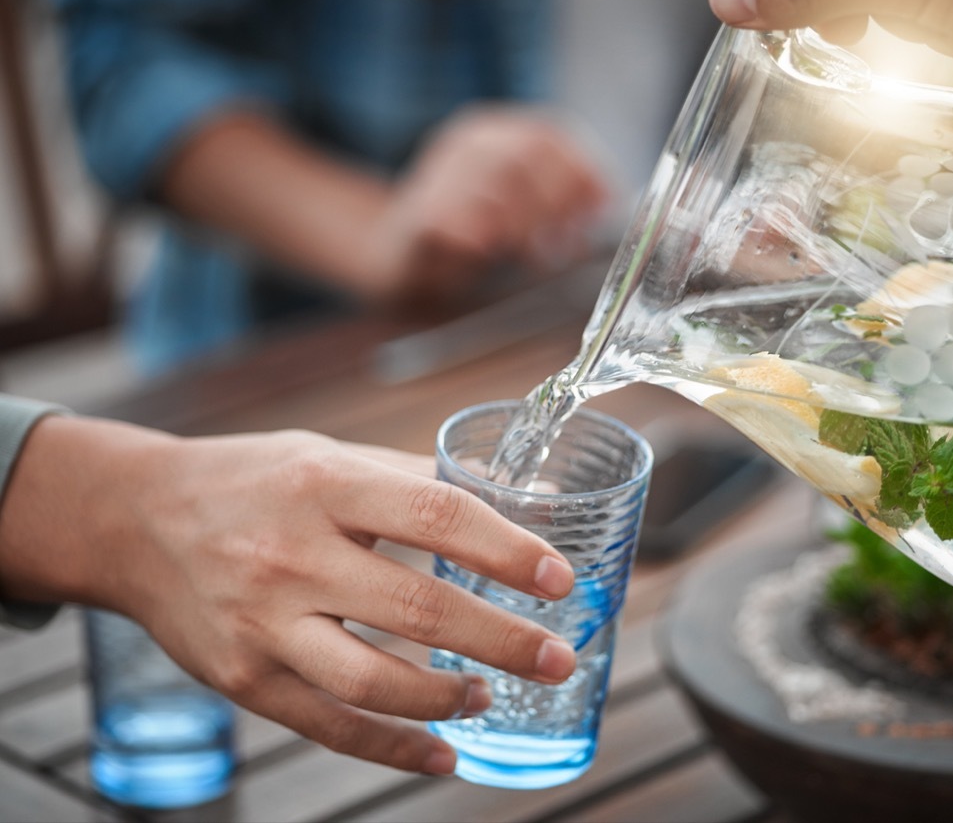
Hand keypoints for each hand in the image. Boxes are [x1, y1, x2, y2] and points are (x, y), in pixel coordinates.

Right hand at [0, 416, 576, 774]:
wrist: (135, 521)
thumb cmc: (253, 483)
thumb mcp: (330, 457)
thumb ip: (419, 479)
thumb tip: (522, 498)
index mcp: (325, 485)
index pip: (436, 515)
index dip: (507, 549)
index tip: (559, 578)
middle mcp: (292, 555)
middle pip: (418, 607)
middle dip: (502, 639)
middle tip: (557, 657)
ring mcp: (263, 623)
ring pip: (373, 680)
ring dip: (448, 699)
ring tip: (490, 695)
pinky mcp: (243, 679)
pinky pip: (330, 726)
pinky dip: (393, 747)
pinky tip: (441, 753)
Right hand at [357, 105, 609, 305]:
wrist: (396, 256)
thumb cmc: (470, 232)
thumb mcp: (520, 206)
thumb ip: (560, 196)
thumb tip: (609, 198)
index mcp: (494, 131)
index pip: (550, 134)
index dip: (583, 170)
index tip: (602, 208)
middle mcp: (465, 143)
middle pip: (528, 156)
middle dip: (557, 202)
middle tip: (565, 243)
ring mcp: (436, 174)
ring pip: (496, 188)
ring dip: (525, 226)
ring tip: (534, 256)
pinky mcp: (417, 216)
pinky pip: (456, 221)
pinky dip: (480, 238)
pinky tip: (487, 253)